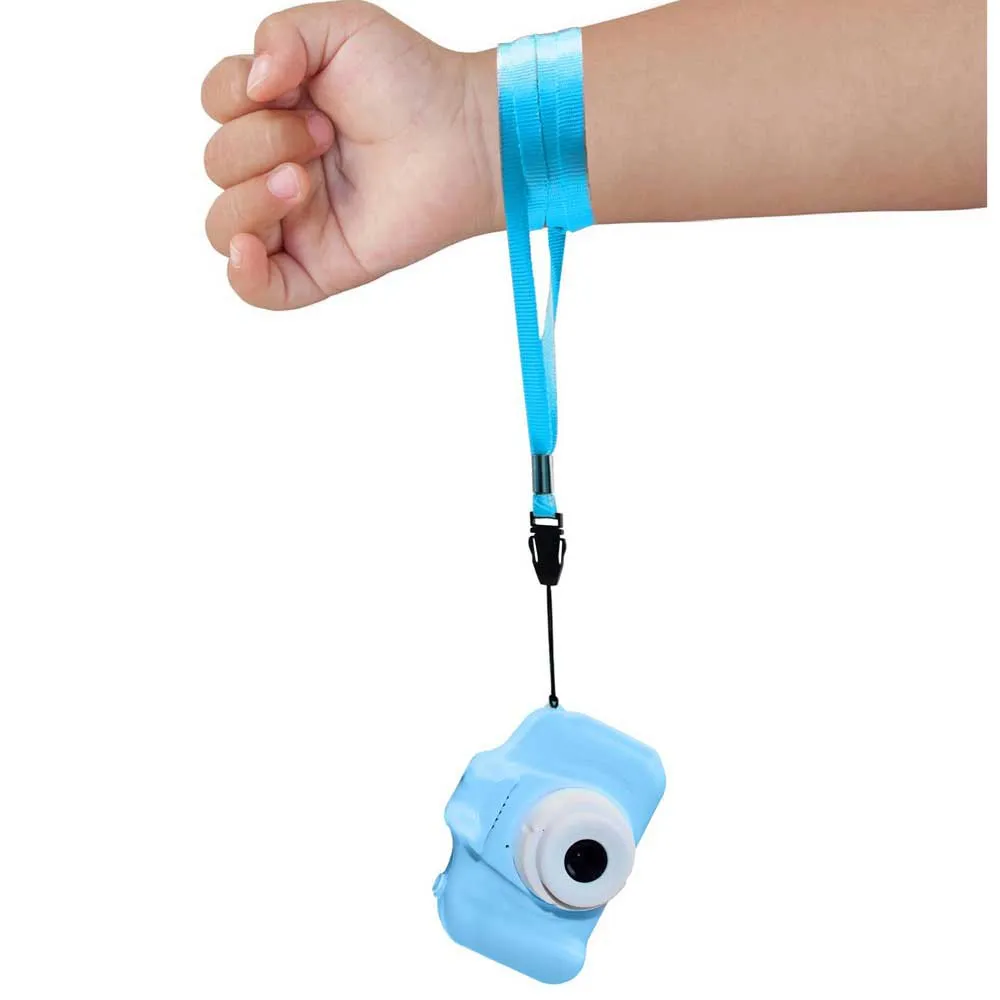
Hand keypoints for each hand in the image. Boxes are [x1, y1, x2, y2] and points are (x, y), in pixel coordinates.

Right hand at [202, 1, 499, 309]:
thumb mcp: (339, 29)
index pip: (217, 107)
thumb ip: (278, 36)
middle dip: (259, 142)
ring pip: (225, 227)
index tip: (298, 90)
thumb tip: (251, 86)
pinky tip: (251, 248)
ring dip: (251, 197)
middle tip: (323, 136)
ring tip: (304, 180)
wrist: (466, 137)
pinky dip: (242, 275)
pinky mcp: (322, 266)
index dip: (237, 95)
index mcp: (277, 113)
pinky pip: (259, 290)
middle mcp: (280, 167)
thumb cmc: (413, 83)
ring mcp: (299, 221)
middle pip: (218, 165)